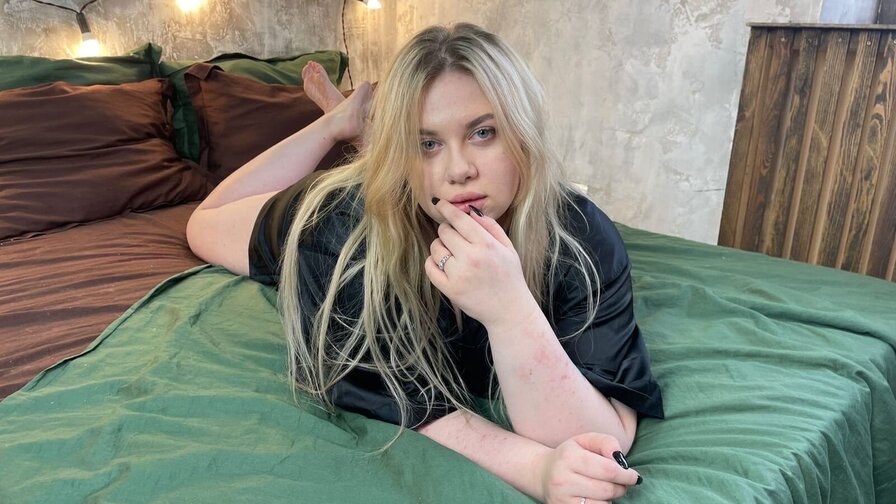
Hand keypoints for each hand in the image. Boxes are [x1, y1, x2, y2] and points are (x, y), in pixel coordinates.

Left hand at [424, 200, 536, 329]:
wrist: (510, 310)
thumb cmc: (510, 276)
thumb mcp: (507, 247)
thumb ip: (490, 226)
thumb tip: (470, 211)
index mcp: (486, 245)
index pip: (459, 219)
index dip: (447, 209)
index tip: (440, 204)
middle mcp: (471, 258)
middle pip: (444, 232)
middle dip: (447, 231)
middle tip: (456, 238)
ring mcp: (458, 274)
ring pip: (435, 248)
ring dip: (440, 247)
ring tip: (452, 254)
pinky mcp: (450, 289)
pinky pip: (430, 268)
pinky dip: (432, 263)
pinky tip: (443, 264)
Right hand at [536, 432, 641, 503]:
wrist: (542, 474)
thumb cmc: (569, 455)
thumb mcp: (585, 441)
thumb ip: (606, 442)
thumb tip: (620, 459)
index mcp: (569, 457)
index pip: (608, 470)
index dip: (626, 475)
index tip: (634, 476)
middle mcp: (562, 479)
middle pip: (607, 489)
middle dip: (621, 486)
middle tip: (622, 482)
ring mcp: (562, 499)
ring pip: (603, 503)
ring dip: (610, 497)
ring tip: (604, 487)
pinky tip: (596, 497)